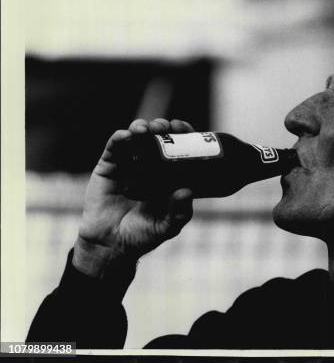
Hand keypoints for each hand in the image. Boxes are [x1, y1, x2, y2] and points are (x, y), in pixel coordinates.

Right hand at [73, 118, 195, 277]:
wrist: (110, 245)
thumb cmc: (142, 236)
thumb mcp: (167, 227)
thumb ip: (178, 213)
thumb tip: (187, 191)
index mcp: (167, 175)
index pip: (178, 148)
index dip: (183, 135)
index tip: (185, 130)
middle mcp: (149, 166)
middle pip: (158, 138)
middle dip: (164, 127)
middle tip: (168, 127)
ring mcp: (128, 164)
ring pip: (136, 138)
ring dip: (143, 127)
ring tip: (148, 129)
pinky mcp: (108, 167)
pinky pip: (114, 148)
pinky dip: (120, 138)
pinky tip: (126, 136)